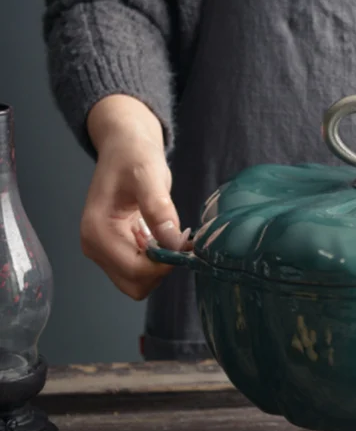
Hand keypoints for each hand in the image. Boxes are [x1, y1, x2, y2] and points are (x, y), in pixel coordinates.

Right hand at [81, 95, 188, 300]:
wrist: (125, 147)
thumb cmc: (133, 156)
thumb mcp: (149, 175)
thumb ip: (158, 208)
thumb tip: (173, 242)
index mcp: (97, 231)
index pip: (134, 271)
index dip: (164, 264)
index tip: (183, 243)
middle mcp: (96, 247)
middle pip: (135, 284)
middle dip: (161, 269)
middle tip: (179, 240)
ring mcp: (105, 250)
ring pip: (140, 281)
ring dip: (161, 265)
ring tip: (173, 233)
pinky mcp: (117, 249)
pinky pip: (142, 269)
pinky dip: (159, 259)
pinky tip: (166, 235)